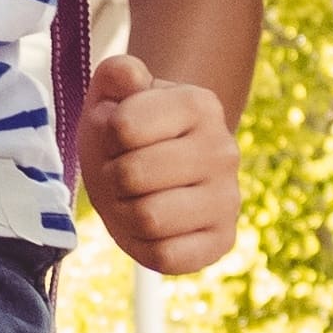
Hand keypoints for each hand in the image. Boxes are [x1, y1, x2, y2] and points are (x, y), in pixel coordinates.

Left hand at [81, 54, 238, 274]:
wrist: (161, 169)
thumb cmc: (130, 130)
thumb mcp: (114, 95)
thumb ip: (115, 74)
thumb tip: (129, 76)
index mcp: (200, 104)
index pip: (122, 127)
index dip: (104, 136)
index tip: (117, 138)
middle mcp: (224, 150)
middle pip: (131, 176)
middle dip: (110, 177)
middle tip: (120, 174)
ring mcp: (228, 199)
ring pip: (147, 219)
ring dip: (123, 214)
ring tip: (134, 199)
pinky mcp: (222, 241)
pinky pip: (166, 257)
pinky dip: (143, 246)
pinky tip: (151, 229)